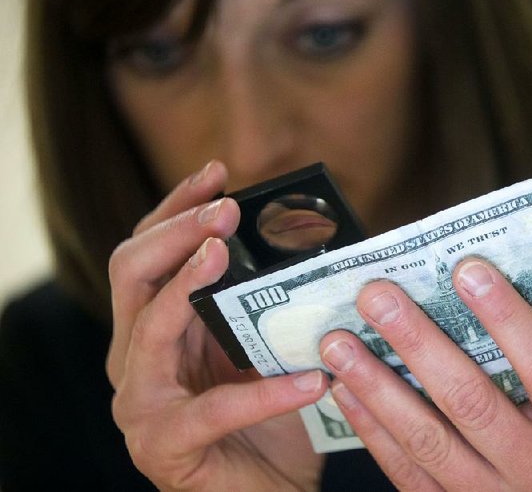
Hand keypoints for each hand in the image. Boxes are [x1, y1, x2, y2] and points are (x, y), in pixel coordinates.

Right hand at [106, 161, 328, 490]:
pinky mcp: (164, 446)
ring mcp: (142, 404)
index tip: (217, 172)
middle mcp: (136, 358)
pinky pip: (211, 410)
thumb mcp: (265, 346)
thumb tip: (309, 241)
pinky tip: (311, 380)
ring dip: (187, 286)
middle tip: (224, 210)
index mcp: (158, 327)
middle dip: (177, 232)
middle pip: (133, 274)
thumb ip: (265, 302)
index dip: (176, 208)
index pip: (150, 253)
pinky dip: (265, 393)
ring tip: (226, 255)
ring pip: (148, 328)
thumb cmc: (270, 418)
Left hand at [320, 257, 531, 490]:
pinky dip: (370, 427)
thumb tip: (475, 285)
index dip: (507, 317)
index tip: (466, 269)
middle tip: (377, 296)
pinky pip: (404, 470)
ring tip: (339, 343)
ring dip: (376, 385)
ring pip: (426, 438)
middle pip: (471, 400)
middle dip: (418, 342)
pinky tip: (344, 390)